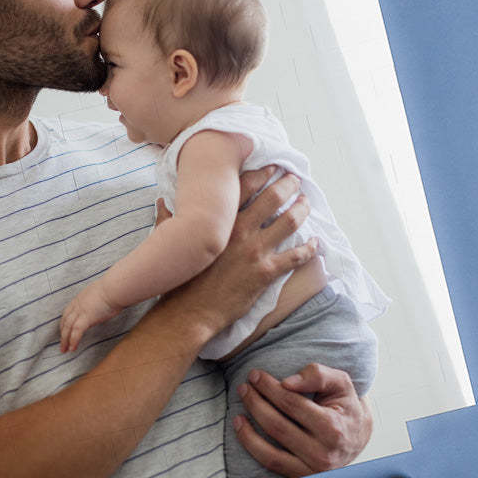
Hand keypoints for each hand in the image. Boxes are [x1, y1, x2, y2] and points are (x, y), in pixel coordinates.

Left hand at [60, 282, 120, 351]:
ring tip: (65, 350)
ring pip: (68, 327)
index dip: (64, 323)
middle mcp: (77, 305)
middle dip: (62, 333)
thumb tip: (100, 306)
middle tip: (62, 344)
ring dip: (65, 340)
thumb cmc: (113, 289)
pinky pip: (76, 332)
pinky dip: (73, 341)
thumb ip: (96, 301)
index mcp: (80, 298)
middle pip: (65, 321)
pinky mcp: (87, 318)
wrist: (114, 288)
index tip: (63, 331)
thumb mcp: (100, 293)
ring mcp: (81, 311)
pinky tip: (73, 348)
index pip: (67, 312)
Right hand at [163, 168, 316, 340]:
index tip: (273, 166)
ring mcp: (255, 251)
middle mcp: (240, 231)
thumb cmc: (179, 279)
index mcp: (221, 221)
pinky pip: (295, 256)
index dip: (262, 172)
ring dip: (302, 210)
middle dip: (287, 185)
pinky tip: (315, 244)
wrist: (189, 312)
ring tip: (306, 203)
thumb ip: (168, 219)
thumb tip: (162, 203)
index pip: (245, 186)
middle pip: (273, 198)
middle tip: (295, 179)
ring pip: (288, 222)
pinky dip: (309, 248)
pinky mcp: (265, 272)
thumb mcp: (169, 243)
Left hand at [233, 363, 371, 477]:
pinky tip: (249, 473)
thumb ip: (317, 375)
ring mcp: (314, 474)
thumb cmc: (344, 405)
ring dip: (248, 437)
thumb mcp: (340, 383)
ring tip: (236, 418)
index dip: (269, 387)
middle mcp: (324, 455)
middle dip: (255, 405)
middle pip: (277, 427)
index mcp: (333, 428)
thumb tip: (287, 382)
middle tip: (243, 389)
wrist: (357, 436)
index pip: (291, 403)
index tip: (254, 375)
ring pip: (271, 456)